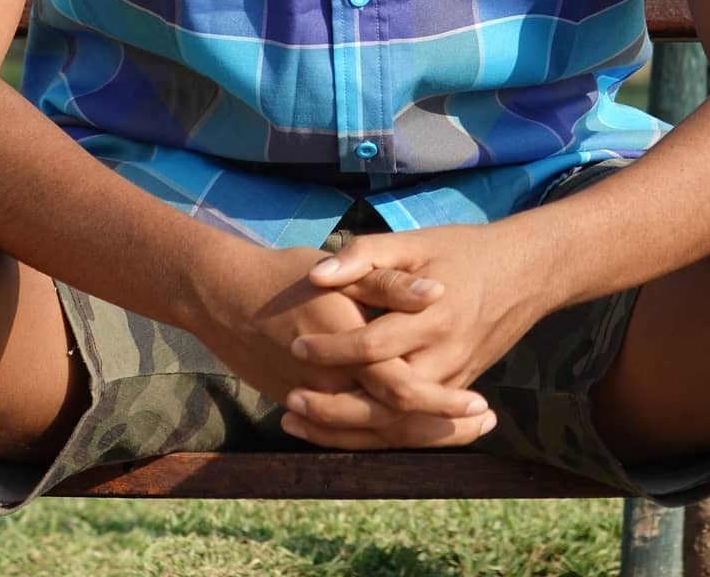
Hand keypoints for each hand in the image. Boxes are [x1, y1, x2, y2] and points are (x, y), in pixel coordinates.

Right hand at [188, 234, 491, 427]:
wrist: (224, 296)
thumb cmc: (288, 275)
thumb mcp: (342, 272)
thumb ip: (389, 285)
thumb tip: (434, 293)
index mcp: (348, 348)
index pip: (406, 390)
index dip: (445, 404)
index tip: (482, 405)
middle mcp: (333, 384)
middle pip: (396, 424)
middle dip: (444, 428)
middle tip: (484, 421)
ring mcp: (316, 400)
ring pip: (374, 434)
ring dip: (421, 435)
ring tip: (463, 429)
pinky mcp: (303, 405)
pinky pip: (349, 432)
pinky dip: (382, 437)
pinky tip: (411, 430)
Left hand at [281, 221, 546, 448]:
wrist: (527, 272)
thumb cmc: (463, 250)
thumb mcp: (415, 242)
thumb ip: (365, 255)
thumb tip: (318, 276)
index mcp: (432, 315)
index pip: (375, 345)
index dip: (333, 348)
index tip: (296, 343)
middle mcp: (446, 355)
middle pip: (387, 399)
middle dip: (336, 405)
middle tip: (290, 399)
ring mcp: (456, 379)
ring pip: (400, 423)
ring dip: (351, 430)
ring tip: (302, 423)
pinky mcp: (459, 390)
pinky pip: (416, 424)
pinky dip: (377, 433)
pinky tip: (339, 430)